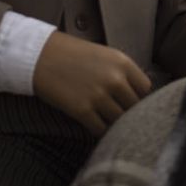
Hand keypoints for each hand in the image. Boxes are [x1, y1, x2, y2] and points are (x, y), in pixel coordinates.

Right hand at [32, 31, 151, 135]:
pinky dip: (101, 131)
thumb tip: (139, 96)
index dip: (138, 97)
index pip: (145, 89)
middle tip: (120, 116)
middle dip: (128, 113)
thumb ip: (123, 73)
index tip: (130, 101)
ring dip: (115, 124)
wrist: (40, 56)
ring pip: (120, 121)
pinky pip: (102, 130)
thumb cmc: (72, 54)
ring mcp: (99, 96)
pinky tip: (96, 126)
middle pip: (135, 108)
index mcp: (122, 62)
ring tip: (108, 122)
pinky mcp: (83, 111)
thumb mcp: (104, 55)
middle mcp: (115, 79)